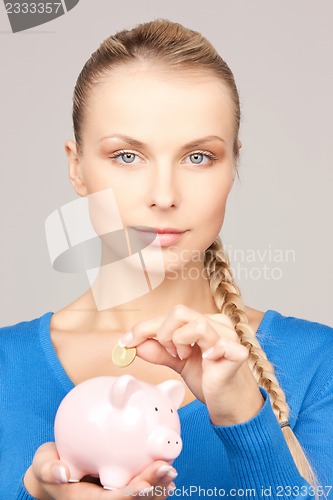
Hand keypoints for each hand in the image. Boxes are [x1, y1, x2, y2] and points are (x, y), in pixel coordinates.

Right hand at [24, 442, 176, 499]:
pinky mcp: (119, 488)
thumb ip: (48, 469)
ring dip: (158, 487)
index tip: (146, 485)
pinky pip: (140, 489)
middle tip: (168, 469)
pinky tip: (166, 473)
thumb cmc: (49, 467)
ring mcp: (112, 496)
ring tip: (171, 471)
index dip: (131, 495)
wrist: (54, 473)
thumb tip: (59, 472)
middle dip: (152, 487)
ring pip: (140, 498)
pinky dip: (154, 483)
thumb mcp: (43, 466)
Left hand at [119, 305, 263, 425]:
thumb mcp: (178, 364)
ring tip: (184, 358)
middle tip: (169, 354)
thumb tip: (136, 344)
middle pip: (180, 312)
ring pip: (197, 324)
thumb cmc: (209, 380)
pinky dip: (209, 350)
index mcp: (204, 321)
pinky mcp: (238, 354)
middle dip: (162, 333)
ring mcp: (230, 337)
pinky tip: (206, 360)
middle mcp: (217, 324)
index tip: (125, 342)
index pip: (170, 315)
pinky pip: (221, 344)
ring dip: (181, 342)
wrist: (231, 406)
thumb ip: (160, 352)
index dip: (144, 327)